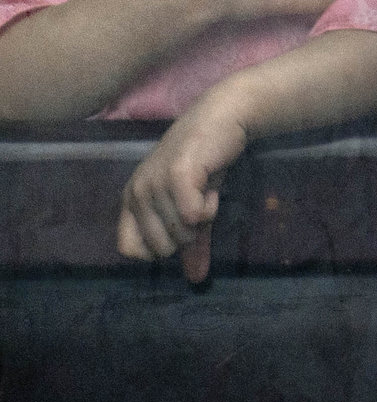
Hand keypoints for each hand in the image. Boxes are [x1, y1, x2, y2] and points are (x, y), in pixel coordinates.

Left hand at [117, 99, 250, 282]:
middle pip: (161, 246)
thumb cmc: (204, 164)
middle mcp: (136, 192)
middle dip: (188, 234)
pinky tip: (211, 189)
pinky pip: (194, 215)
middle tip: (198, 204)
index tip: (181, 228)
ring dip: (203, 217)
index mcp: (131, 200)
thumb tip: (196, 279)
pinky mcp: (177, 175)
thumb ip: (192, 244)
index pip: (131, 249)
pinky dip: (209, 208)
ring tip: (205, 191)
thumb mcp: (195, 207)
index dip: (161, 247)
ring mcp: (153, 183)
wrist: (221, 121)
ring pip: (180, 231)